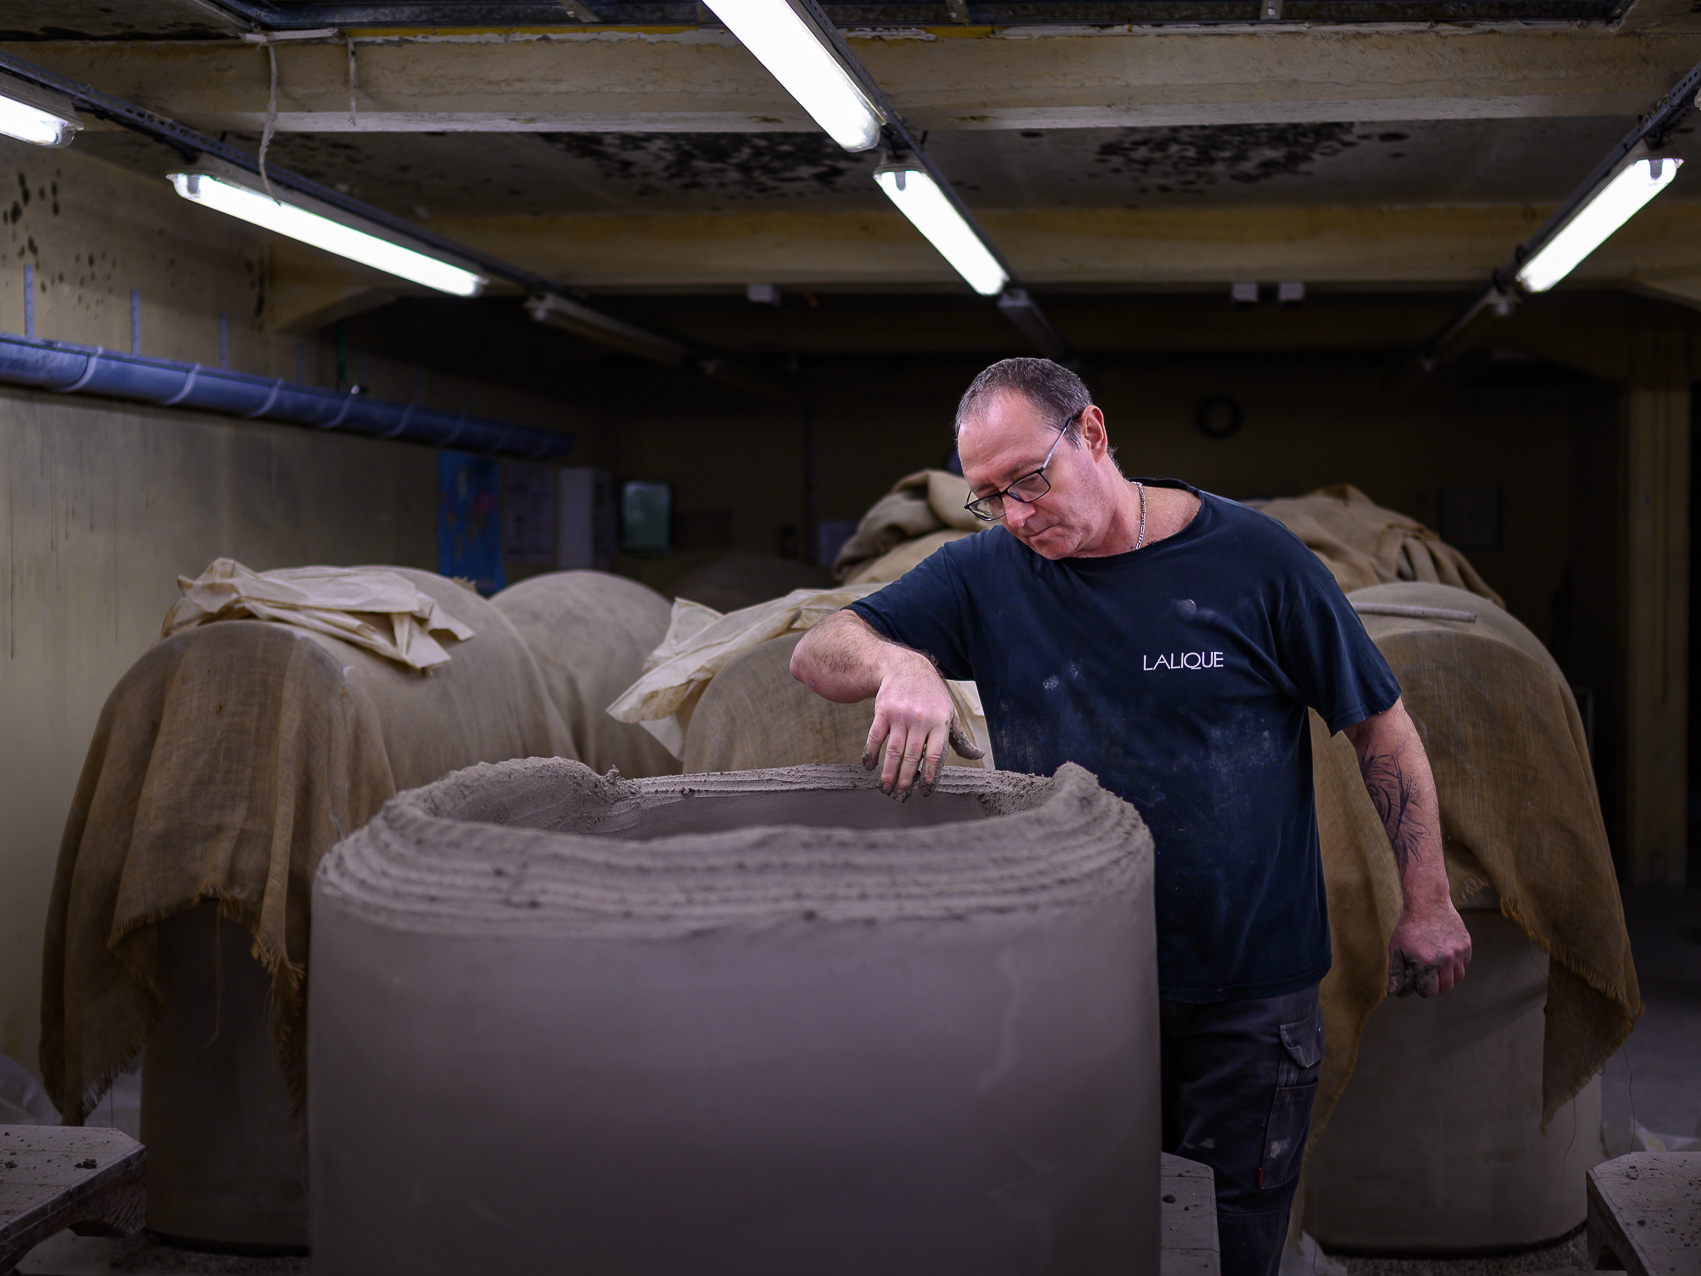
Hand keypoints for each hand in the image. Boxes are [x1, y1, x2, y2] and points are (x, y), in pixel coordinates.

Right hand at [863, 650, 983, 798]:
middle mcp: (921, 720)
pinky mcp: (883, 712)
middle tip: (902, 796)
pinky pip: (875, 737)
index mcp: (940, 723)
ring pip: (893, 751)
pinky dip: (871, 754)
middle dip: (906, 779)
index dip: (930, 776)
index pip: (935, 755)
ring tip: (886, 788)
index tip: (924, 791)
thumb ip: (960, 738)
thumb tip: (978, 755)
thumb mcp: (950, 713)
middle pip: (912, 756)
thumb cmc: (932, 696)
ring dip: (889, 772)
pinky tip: (870, 766)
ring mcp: (900, 716)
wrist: (906, 668)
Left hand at [1387, 898, 1471, 996]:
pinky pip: (1464, 964)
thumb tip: (1393, 993)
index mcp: (1426, 962)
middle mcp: (1446, 959)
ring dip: (1447, 977)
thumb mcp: (1396, 948)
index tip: (1418, 981)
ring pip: (1458, 978)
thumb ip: (1396, 972)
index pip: (1430, 991)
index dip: (1422, 989)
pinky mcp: (1467, 945)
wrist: (1428, 901)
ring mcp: (1459, 952)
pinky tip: (1444, 955)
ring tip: (1436, 967)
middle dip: (1436, 986)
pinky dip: (1456, 965)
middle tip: (1427, 977)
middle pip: (1446, 987)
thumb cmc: (1409, 926)